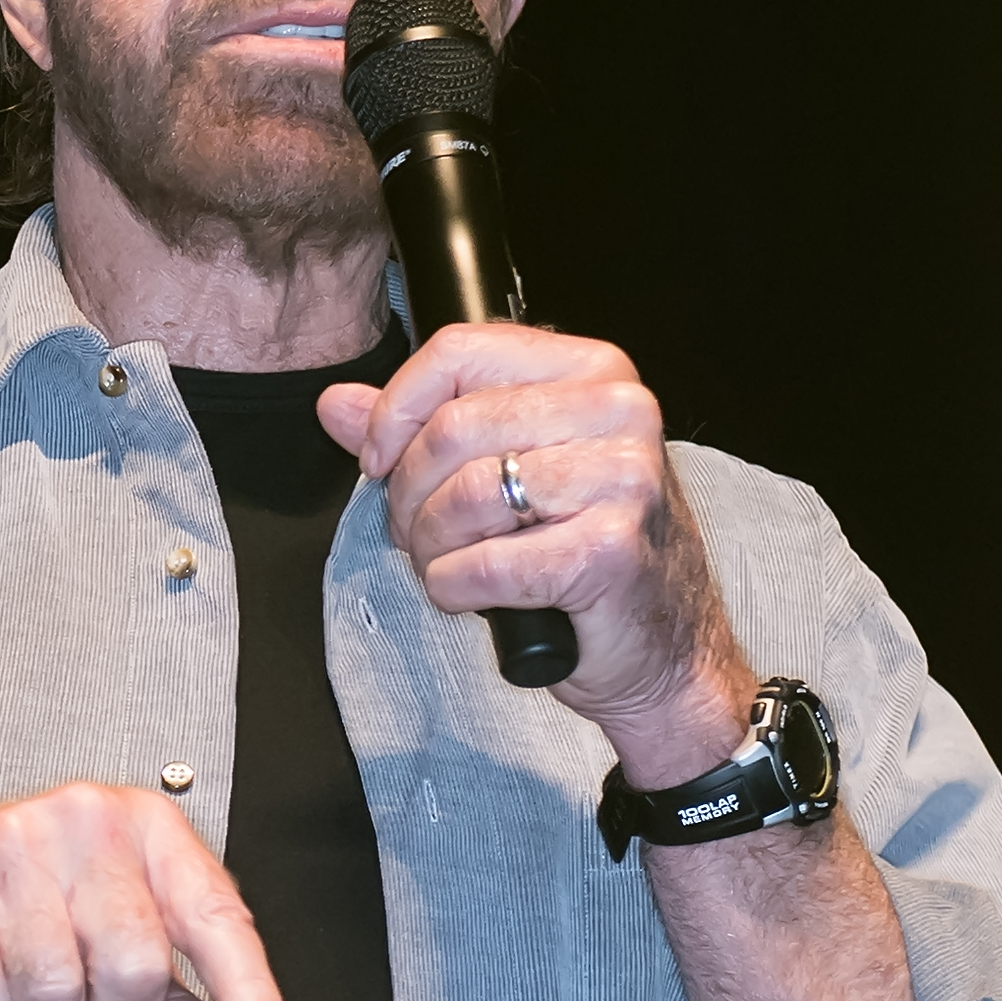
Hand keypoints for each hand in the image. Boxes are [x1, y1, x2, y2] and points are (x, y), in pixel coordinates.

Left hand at [318, 324, 756, 780]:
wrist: (665, 649)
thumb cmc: (586, 555)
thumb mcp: (506, 472)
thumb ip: (421, 431)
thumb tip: (336, 405)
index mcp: (592, 369)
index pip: (458, 351)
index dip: (395, 410)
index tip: (379, 461)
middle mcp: (618, 408)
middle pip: (452, 428)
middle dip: (407, 494)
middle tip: (415, 533)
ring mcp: (623, 476)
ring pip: (463, 496)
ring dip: (430, 547)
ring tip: (449, 566)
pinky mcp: (611, 549)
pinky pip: (484, 565)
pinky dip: (457, 590)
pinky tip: (475, 597)